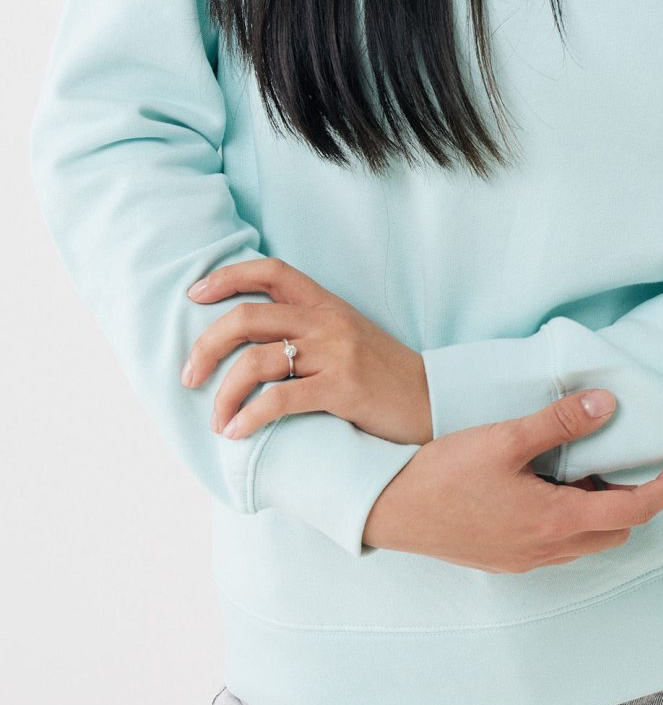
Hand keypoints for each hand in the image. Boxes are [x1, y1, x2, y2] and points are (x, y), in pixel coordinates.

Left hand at [183, 257, 432, 444]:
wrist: (433, 403)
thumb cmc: (383, 377)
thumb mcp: (347, 338)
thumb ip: (307, 330)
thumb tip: (249, 342)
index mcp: (327, 305)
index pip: (271, 271)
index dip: (227, 276)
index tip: (194, 295)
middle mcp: (328, 321)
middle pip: (247, 317)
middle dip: (206, 346)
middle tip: (187, 376)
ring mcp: (336, 352)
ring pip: (256, 360)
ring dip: (224, 394)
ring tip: (217, 421)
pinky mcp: (343, 388)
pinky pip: (279, 399)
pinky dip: (249, 417)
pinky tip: (238, 433)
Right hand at [362, 396, 662, 571]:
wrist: (389, 512)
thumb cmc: (443, 475)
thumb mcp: (505, 438)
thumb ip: (559, 422)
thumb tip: (607, 404)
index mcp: (555, 521)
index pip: (633, 511)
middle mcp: (546, 549)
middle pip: (615, 530)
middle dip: (632, 498)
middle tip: (625, 456)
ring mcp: (524, 559)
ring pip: (584, 540)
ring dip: (596, 509)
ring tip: (582, 466)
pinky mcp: (505, 559)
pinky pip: (555, 543)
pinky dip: (567, 517)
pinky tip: (544, 483)